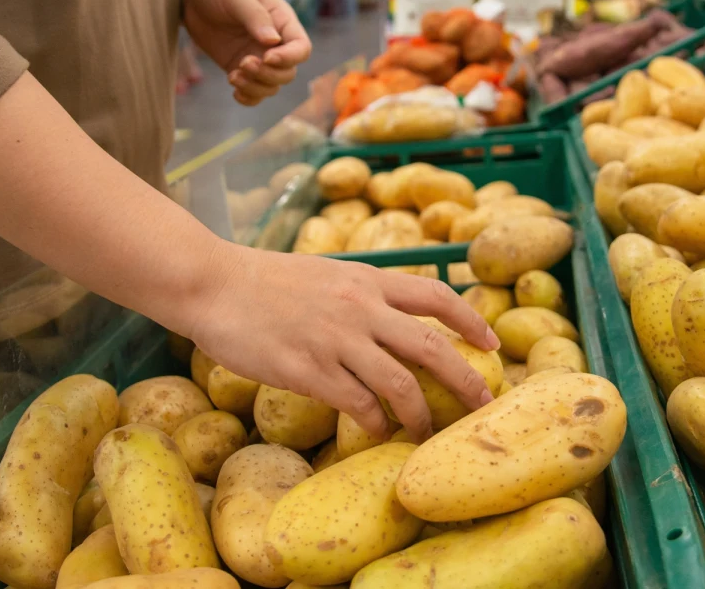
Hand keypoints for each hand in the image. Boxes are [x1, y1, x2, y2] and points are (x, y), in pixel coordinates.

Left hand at [179, 0, 312, 105]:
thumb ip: (256, 17)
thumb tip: (273, 42)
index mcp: (282, 21)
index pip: (301, 48)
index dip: (289, 58)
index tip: (266, 57)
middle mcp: (275, 42)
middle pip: (288, 72)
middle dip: (268, 74)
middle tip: (243, 63)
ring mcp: (258, 57)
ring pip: (272, 85)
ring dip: (255, 87)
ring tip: (233, 76)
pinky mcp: (240, 68)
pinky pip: (254, 92)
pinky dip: (248, 97)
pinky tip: (234, 91)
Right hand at [186, 243, 500, 440]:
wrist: (212, 283)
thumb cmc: (265, 280)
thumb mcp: (326, 273)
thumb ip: (362, 293)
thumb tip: (393, 317)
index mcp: (366, 280)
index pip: (435, 295)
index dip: (470, 319)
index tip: (491, 341)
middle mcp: (359, 307)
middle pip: (431, 345)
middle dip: (465, 377)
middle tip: (484, 403)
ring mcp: (335, 339)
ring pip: (399, 382)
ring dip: (420, 413)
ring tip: (425, 432)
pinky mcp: (308, 369)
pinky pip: (357, 403)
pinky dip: (374, 421)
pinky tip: (375, 430)